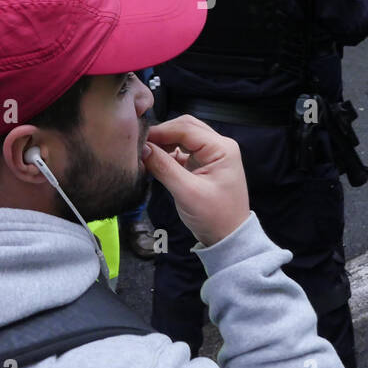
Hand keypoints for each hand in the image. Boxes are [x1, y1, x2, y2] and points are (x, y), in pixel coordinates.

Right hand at [144, 115, 249, 247]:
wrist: (229, 239)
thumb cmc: (214, 217)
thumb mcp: (187, 192)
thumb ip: (164, 167)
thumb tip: (143, 148)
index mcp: (221, 148)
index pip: (186, 128)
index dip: (161, 131)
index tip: (139, 140)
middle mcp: (218, 146)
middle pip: (185, 128)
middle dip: (162, 134)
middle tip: (141, 145)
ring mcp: (211, 155)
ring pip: (183, 138)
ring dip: (164, 143)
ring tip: (145, 153)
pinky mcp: (203, 165)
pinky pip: (183, 151)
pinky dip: (168, 154)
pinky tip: (154, 161)